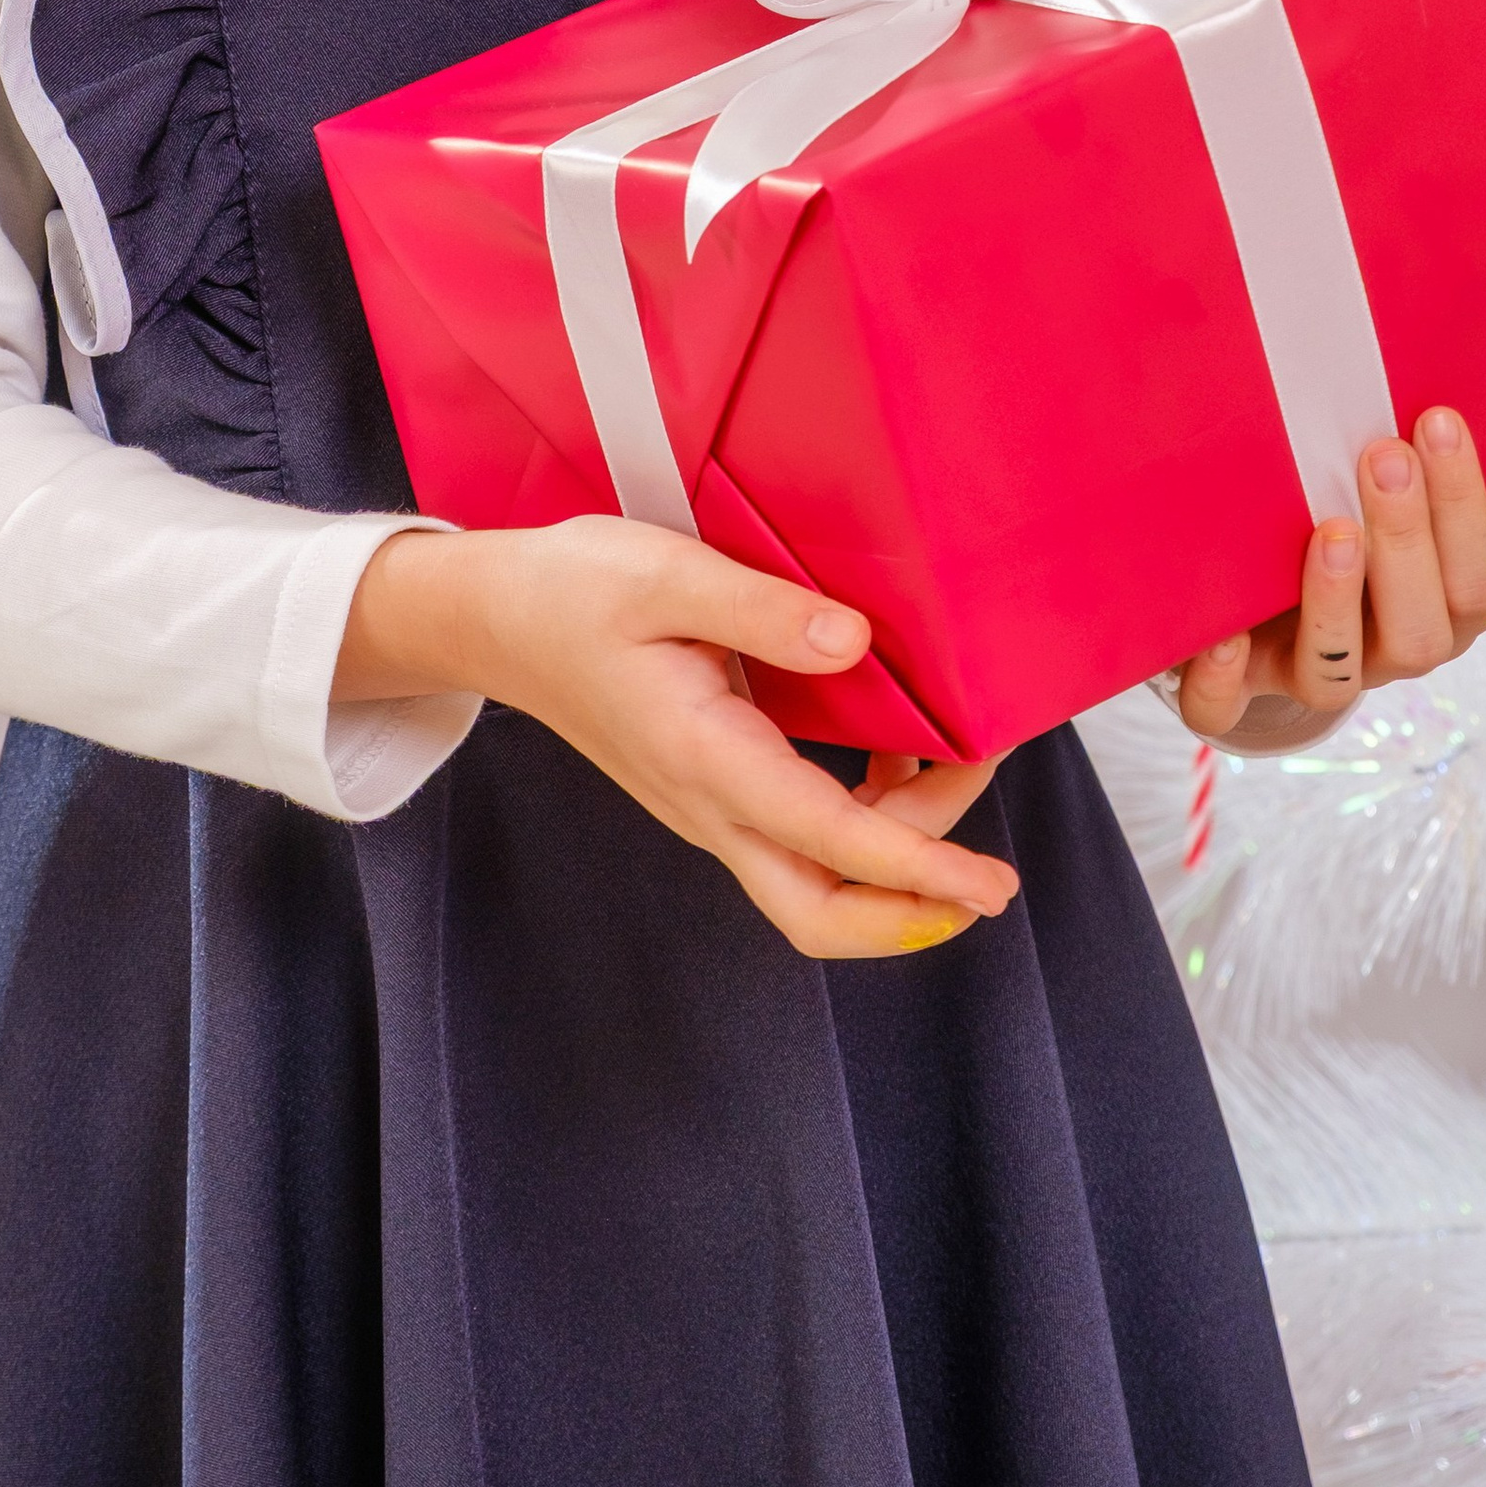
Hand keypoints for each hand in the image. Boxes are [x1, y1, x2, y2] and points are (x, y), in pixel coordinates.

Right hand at [336, 513, 1018, 959]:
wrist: (494, 619)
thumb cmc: (572, 590)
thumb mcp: (665, 573)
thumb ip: (763, 610)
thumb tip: (856, 644)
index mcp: (704, 756)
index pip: (830, 838)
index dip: (919, 868)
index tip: (990, 886)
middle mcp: (709, 805)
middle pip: (820, 912)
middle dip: (912, 907)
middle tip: (987, 868)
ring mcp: (709, 809)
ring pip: (813, 884)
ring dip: (896, 860)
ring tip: (955, 772)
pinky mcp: (712, 794)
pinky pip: (798, 844)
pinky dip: (864, 828)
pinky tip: (895, 760)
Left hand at [1173, 405, 1485, 751]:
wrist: (1275, 640)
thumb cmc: (1381, 568)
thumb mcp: (1454, 536)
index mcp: (1445, 615)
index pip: (1477, 581)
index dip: (1466, 508)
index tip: (1439, 418)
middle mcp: (1387, 656)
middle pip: (1417, 629)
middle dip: (1405, 541)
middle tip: (1384, 454)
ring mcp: (1308, 676)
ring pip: (1337, 670)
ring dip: (1334, 602)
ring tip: (1329, 531)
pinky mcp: (1233, 695)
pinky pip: (1226, 706)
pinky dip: (1220, 676)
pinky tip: (1218, 632)